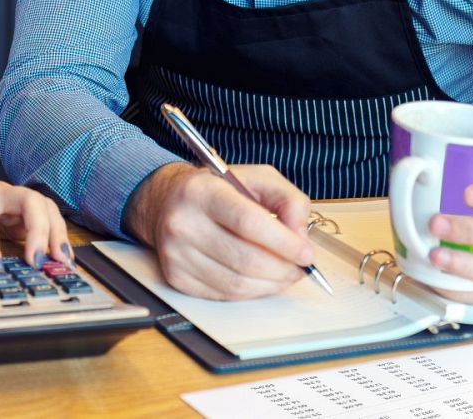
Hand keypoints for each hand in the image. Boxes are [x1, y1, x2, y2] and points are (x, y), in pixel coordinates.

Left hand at [0, 159, 68, 269]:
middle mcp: (0, 193)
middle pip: (29, 201)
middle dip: (38, 230)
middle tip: (36, 262)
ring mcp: (16, 200)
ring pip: (45, 206)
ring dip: (56, 233)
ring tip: (62, 261)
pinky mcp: (26, 211)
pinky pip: (49, 218)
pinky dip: (59, 236)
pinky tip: (63, 258)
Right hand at [125, 162, 313, 300]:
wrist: (166, 202)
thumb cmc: (217, 190)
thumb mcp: (257, 178)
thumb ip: (288, 200)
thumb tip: (301, 236)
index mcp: (203, 192)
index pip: (248, 222)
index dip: (283, 243)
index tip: (306, 254)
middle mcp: (183, 223)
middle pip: (245, 259)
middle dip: (283, 269)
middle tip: (301, 268)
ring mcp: (176, 254)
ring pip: (237, 284)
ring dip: (271, 285)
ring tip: (285, 274)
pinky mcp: (176, 277)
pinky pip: (224, 294)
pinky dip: (251, 291)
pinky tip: (260, 279)